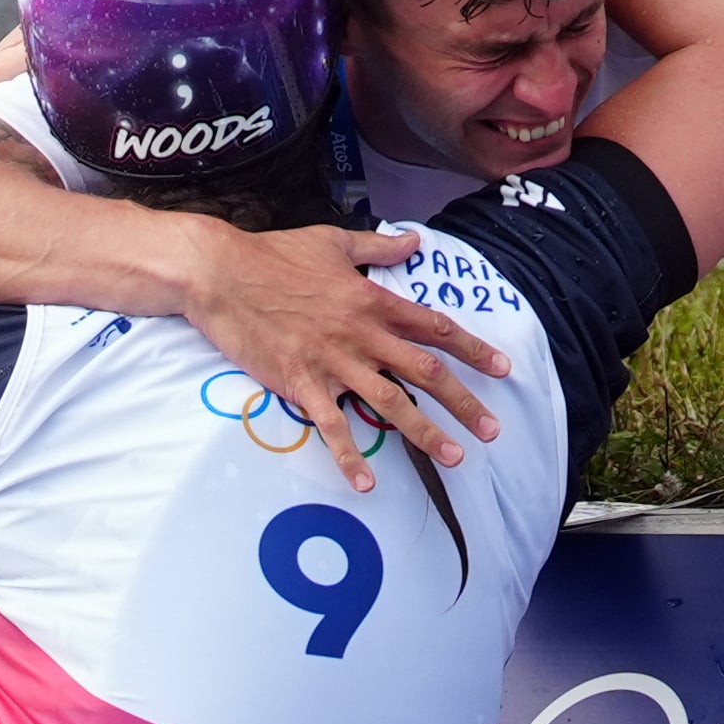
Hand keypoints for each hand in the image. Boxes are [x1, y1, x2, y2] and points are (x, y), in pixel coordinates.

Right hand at [183, 225, 510, 492]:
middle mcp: (361, 334)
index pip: (434, 328)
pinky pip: (332, 426)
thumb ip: (378, 246)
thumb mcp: (333, 242)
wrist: (221, 274)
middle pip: (425, 372)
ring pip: (390, 403)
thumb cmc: (273, 255)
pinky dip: (350, 457)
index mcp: (372, 300)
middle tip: (492, 429)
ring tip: (454, 456)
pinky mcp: (300, 383)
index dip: (472, 349)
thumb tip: (413, 240)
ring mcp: (332, 362)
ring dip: (425, 433)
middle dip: (464, 402)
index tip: (502, 368)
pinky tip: (367, 483)